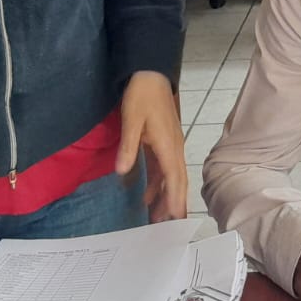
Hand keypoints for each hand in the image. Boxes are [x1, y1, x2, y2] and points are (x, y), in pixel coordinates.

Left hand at [117, 71, 186, 221]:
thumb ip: (128, 146)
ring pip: (172, 176)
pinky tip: (148, 195)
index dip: (174, 197)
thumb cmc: (142, 95)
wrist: (151, 74)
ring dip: (165, 196)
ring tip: (156, 218)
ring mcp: (170, 145)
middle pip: (177, 180)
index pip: (174, 177)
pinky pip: (164, 168)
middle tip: (168, 227)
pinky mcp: (164, 142)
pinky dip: (159, 183)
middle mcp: (174, 148)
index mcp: (168, 144)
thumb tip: (122, 172)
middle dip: (174, 202)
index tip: (175, 217)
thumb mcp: (131, 120)